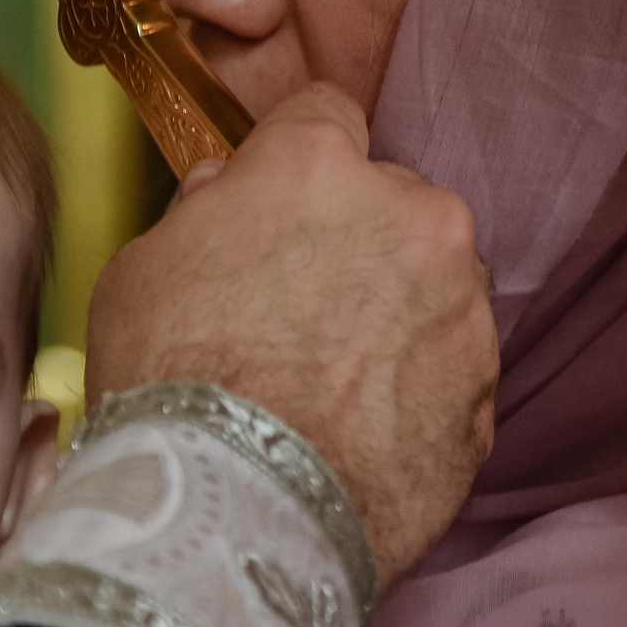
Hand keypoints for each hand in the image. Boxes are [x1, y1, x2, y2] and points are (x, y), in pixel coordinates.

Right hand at [85, 85, 497, 588]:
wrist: (240, 513)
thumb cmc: (172, 379)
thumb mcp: (141, 269)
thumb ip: (201, 216)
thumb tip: (228, 197)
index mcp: (319, 166)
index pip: (325, 113)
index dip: (293, 158)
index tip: (275, 198)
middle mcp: (413, 215)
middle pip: (390, 202)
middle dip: (353, 241)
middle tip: (293, 309)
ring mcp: (463, 307)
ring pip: (433, 287)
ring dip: (394, 316)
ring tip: (327, 387)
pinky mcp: (485, 395)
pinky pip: (448, 373)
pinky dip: (414, 393)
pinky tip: (355, 435)